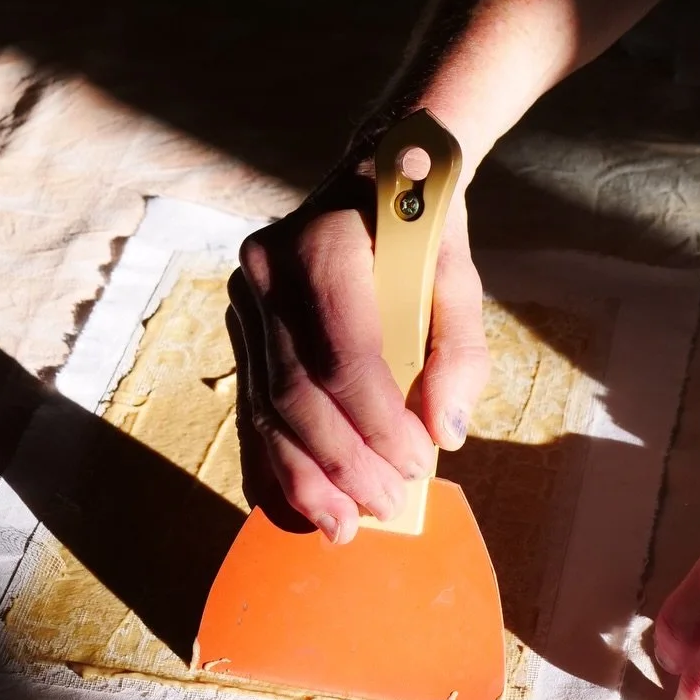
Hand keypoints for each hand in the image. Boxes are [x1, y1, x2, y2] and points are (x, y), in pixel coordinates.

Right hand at [227, 165, 489, 542]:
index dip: (376, 421)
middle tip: (385, 505)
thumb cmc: (422, 229)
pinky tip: (304, 501)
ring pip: (265, 405)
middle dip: (340, 460)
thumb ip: (458, 351)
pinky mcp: (240, 325)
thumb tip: (444, 432)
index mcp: (325, 243)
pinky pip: (254, 404)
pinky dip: (279, 458)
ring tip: (343, 524)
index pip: (341, 353)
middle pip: (295, 388)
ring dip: (304, 474)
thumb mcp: (458, 276)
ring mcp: (246, 297)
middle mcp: (269, 268)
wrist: (375, 174)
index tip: (416, 463)